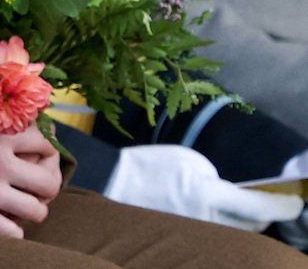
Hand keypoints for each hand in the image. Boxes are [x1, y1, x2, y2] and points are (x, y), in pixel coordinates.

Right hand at [0, 111, 60, 237]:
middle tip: (34, 187)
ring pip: (37, 212)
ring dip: (30, 210)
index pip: (46, 143)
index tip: (39, 155)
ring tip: (19, 207)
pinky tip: (1, 222)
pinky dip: (12, 231)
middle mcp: (1, 164)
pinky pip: (14, 234)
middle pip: (50, 183)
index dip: (47, 150)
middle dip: (46, 186)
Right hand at [103, 145, 305, 230]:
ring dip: (244, 225)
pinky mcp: (184, 238)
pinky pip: (215, 237)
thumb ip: (217, 178)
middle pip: (252, 227)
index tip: (297, 203)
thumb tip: (233, 195)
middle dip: (265, 216)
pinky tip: (219, 219)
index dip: (283, 206)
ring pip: (235, 235)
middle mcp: (205, 219)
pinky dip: (224, 229)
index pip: (258, 206)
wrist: (110, 183)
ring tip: (243, 213)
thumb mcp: (188, 160)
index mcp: (207, 194)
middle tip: (269, 204)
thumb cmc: (149, 165)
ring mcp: (194, 232)